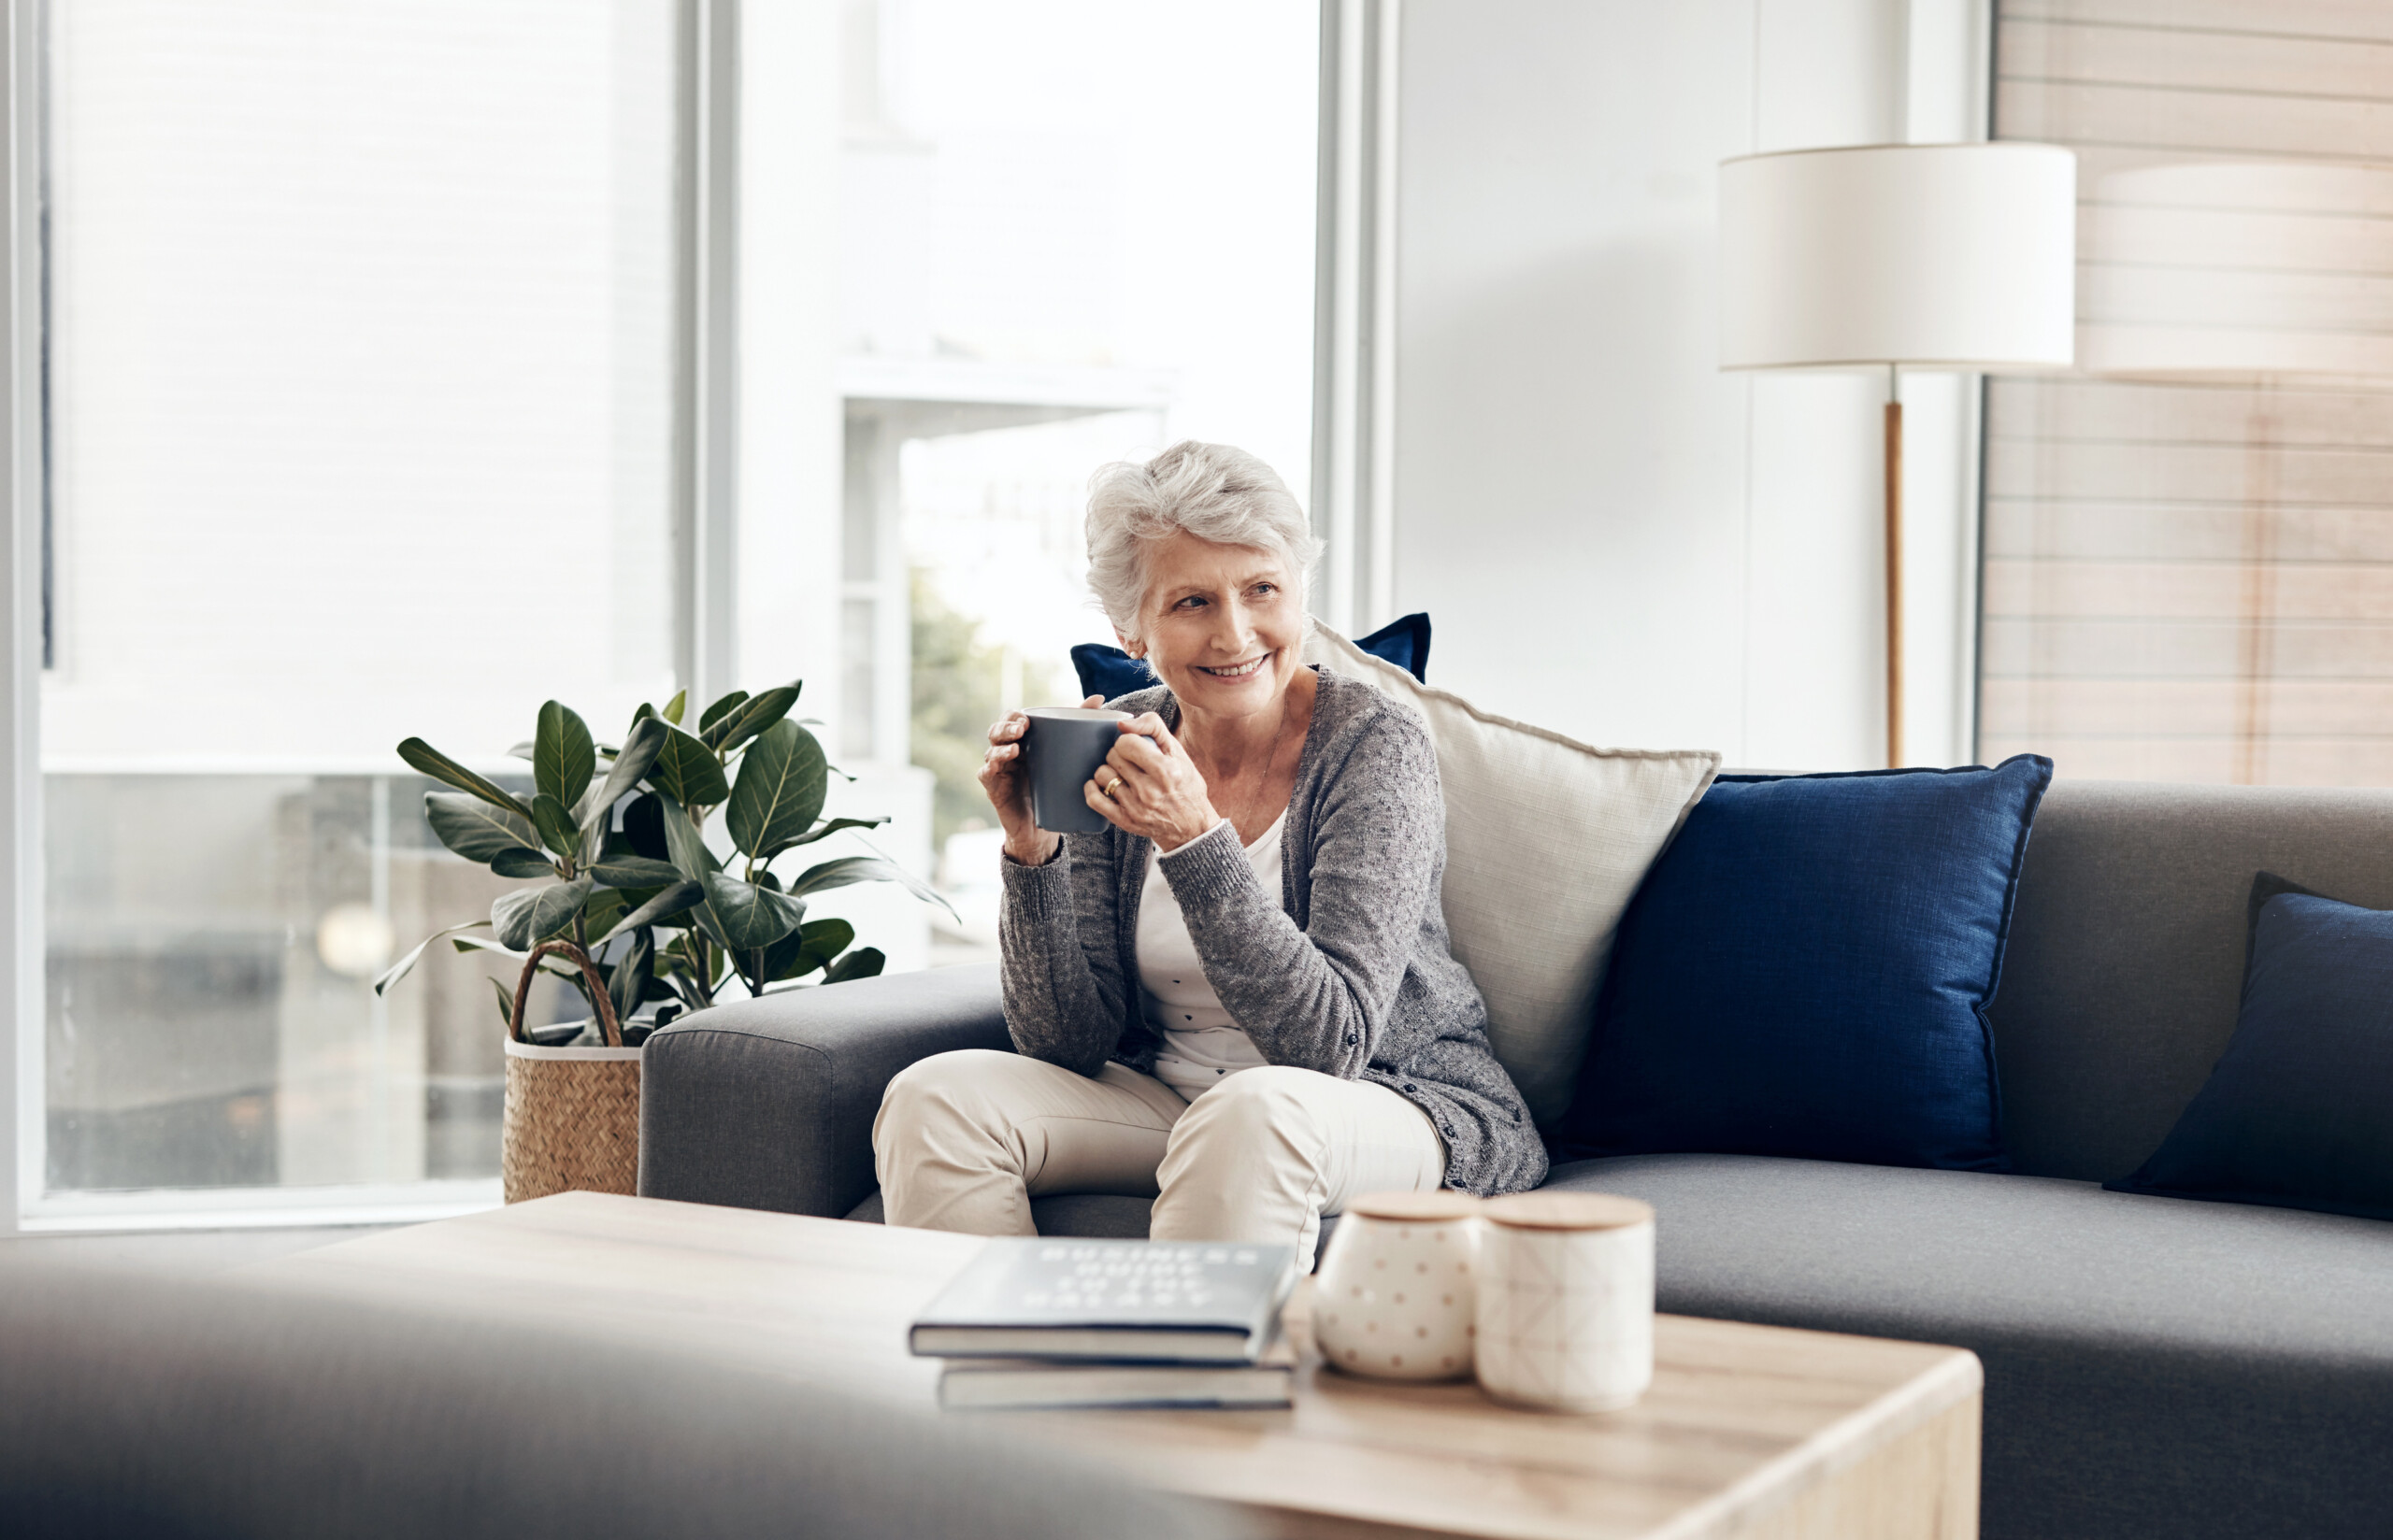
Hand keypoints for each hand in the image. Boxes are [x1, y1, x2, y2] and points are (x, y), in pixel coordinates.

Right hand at [980, 695, 1104, 865]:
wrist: (1040, 826)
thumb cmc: (1052, 787)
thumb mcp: (1065, 756)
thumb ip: (1078, 725)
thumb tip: (1099, 698)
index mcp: (1021, 741)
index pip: (1009, 719)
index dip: (1014, 717)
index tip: (1027, 720)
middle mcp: (1006, 752)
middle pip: (996, 731)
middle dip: (1006, 728)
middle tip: (1021, 730)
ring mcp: (998, 769)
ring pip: (990, 751)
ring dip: (1001, 748)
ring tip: (1015, 750)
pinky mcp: (993, 788)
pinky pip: (985, 774)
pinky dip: (988, 768)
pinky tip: (996, 766)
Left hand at [1085, 713, 1220, 851]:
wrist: (1191, 826)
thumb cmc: (1185, 785)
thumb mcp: (1178, 752)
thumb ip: (1153, 727)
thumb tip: (1122, 724)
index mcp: (1165, 770)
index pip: (1126, 742)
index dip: (1128, 740)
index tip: (1135, 747)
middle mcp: (1150, 790)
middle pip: (1113, 756)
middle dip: (1119, 754)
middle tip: (1130, 761)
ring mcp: (1135, 807)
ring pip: (1102, 774)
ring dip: (1108, 770)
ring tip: (1120, 773)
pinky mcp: (1125, 821)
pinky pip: (1095, 799)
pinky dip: (1092, 788)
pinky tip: (1101, 784)